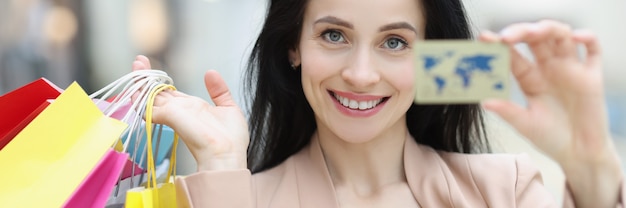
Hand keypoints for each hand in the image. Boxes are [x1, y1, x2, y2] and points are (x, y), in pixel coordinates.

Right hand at [132, 55, 249, 170]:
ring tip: (136, 63)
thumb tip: (210, 72)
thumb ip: (218, 90)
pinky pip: (148, 106)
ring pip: (149, 96)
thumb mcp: (228, 107)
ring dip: (140, 80)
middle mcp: (179, 110)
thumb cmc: (231, 139)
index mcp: (191, 107)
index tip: (154, 67)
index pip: (170, 92)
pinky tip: (136, 82)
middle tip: (139, 60)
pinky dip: (139, 96)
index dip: (160, 81)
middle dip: (146, 77)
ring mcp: (173, 114)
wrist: (228, 153)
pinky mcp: (169, 117)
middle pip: (156, 92)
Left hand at [480, 20, 621, 206]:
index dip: (498, 45)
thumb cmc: (550, 137)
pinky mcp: (592, 76)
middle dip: (520, 32)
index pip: (512, 55)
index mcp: (529, 78)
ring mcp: (570, 69)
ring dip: (548, 29)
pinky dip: (587, 38)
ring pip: (560, 37)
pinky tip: (576, 37)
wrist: (579, 154)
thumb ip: (508, 111)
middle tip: (506, 37)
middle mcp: (548, 68)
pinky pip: (593, 50)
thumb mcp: (525, 124)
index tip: (483, 38)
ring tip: (534, 32)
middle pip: (535, 39)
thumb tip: (484, 101)